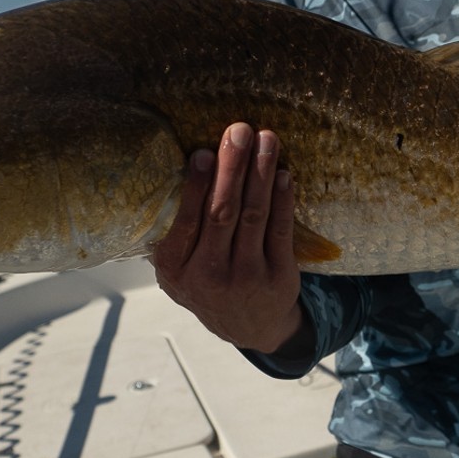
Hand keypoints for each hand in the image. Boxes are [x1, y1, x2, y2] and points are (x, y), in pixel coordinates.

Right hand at [152, 123, 304, 351]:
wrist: (248, 326)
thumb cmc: (208, 281)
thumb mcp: (180, 267)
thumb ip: (178, 230)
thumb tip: (187, 165)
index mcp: (175, 269)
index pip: (185, 222)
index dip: (195, 186)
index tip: (203, 152)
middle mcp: (208, 275)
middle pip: (222, 213)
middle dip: (232, 167)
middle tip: (240, 131)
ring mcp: (246, 277)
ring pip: (254, 216)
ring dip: (261, 173)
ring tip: (267, 140)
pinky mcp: (278, 276)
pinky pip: (280, 229)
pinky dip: (283, 198)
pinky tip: (283, 174)